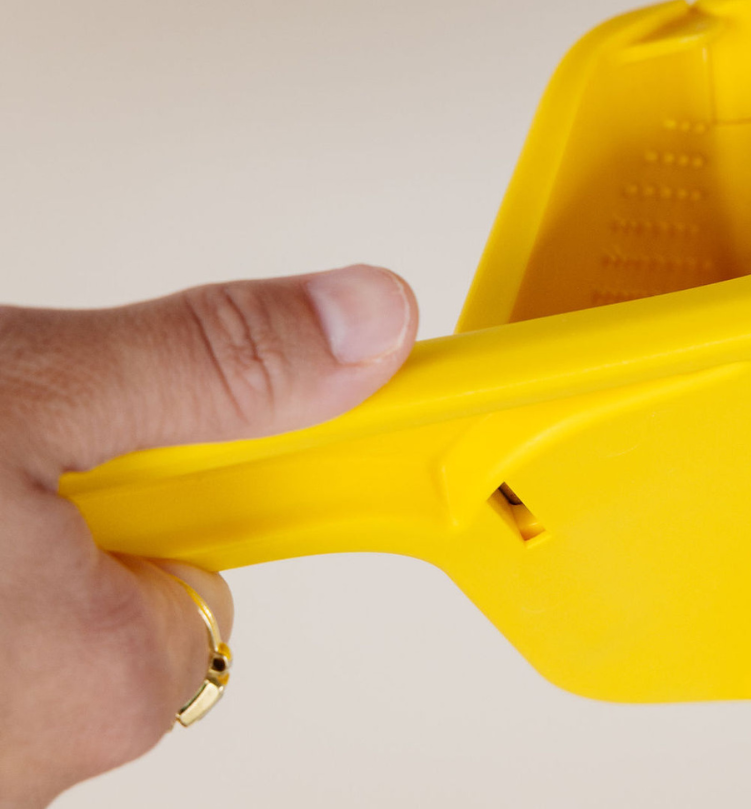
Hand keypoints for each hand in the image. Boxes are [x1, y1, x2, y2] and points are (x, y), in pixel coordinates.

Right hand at [0, 265, 415, 807]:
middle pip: (105, 613)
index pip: (209, 590)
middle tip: (3, 446)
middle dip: (62, 521)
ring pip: (18, 627)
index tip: (148, 442)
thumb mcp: (38, 392)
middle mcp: (21, 766)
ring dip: (0, 545)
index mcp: (93, 684)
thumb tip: (368, 330)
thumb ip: (212, 365)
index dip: (181, 493)